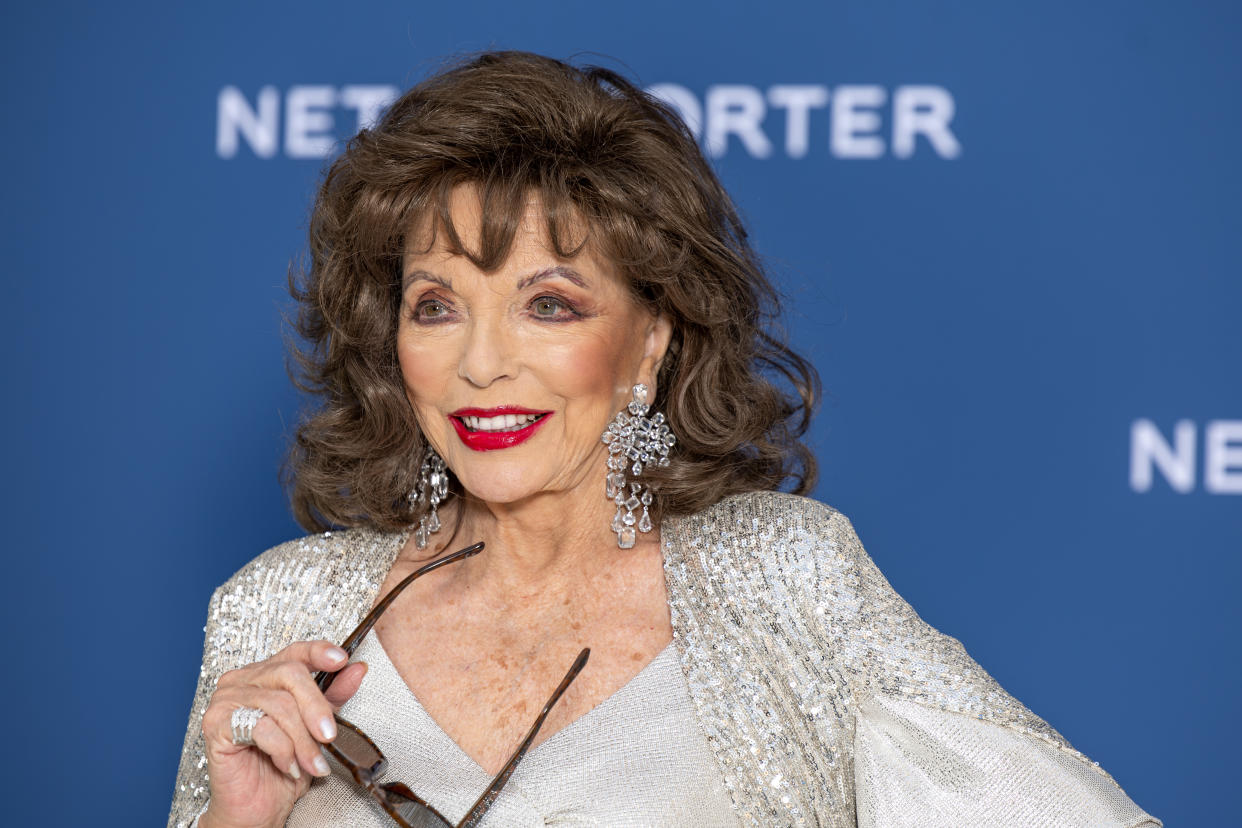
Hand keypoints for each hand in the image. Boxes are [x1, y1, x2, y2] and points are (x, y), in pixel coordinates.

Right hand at [198, 640, 367, 827]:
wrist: (256, 807)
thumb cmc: (283, 766)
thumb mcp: (317, 727)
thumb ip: (334, 696)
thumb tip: (357, 668)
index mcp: (265, 674)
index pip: (294, 651)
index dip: (319, 652)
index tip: (342, 660)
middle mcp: (242, 680)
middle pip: (290, 674)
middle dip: (316, 708)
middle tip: (329, 736)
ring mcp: (226, 699)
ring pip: (279, 704)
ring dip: (302, 740)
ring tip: (311, 763)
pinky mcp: (216, 723)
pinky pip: (261, 728)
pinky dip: (283, 750)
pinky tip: (288, 765)